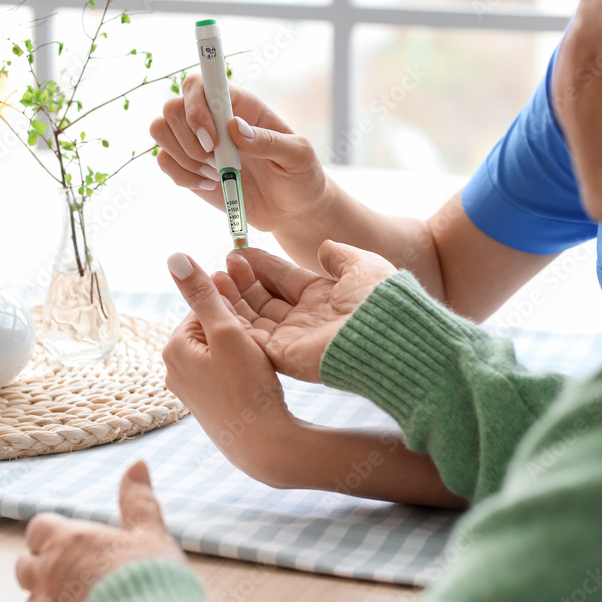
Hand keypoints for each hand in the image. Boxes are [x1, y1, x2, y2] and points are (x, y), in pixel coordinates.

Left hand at [15, 461, 185, 601]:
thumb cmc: (150, 580)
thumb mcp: (152, 533)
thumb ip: (139, 501)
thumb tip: (138, 465)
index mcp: (69, 542)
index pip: (38, 528)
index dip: (51, 533)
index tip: (70, 538)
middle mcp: (49, 577)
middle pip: (25, 566)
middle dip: (41, 566)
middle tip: (72, 569)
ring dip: (48, 601)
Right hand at [150, 75, 327, 233]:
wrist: (292, 210)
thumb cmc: (300, 176)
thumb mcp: (298, 156)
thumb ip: (270, 141)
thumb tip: (236, 128)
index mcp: (240, 104)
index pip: (201, 83)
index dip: (196, 105)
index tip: (213, 139)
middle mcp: (213, 118)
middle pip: (172, 106)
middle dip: (188, 138)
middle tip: (216, 160)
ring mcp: (197, 142)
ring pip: (160, 130)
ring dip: (183, 156)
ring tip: (217, 174)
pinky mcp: (189, 167)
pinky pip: (164, 161)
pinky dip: (182, 175)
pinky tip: (210, 184)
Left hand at [164, 252, 302, 486]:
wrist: (262, 445)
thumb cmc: (247, 388)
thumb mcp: (228, 331)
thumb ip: (205, 293)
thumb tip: (175, 256)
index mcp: (172, 348)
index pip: (204, 307)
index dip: (235, 309)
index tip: (255, 321)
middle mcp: (173, 370)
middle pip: (211, 328)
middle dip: (237, 329)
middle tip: (260, 346)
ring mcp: (189, 391)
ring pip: (220, 351)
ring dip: (243, 349)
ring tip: (261, 365)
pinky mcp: (207, 405)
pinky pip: (224, 373)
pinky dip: (242, 370)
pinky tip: (258, 381)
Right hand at [216, 241, 397, 382]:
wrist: (385, 333)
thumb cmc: (380, 299)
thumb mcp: (362, 266)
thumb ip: (339, 256)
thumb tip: (324, 246)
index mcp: (324, 298)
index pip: (284, 279)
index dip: (262, 266)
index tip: (240, 252)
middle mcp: (306, 319)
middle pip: (265, 299)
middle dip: (244, 281)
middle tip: (226, 263)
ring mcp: (293, 339)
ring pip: (253, 319)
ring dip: (233, 299)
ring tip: (216, 277)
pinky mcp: (283, 356)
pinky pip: (251, 338)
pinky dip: (232, 321)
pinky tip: (217, 300)